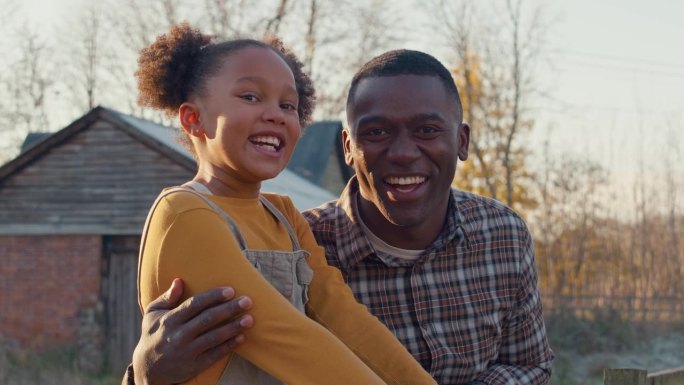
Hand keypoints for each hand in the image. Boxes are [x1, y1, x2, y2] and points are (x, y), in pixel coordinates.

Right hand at [132, 278, 253, 384]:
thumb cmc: (153, 335)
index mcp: (170, 319)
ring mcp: (187, 351)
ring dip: (233, 327)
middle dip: (229, 309)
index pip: (195, 305)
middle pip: (208, 319)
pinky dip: (229, 346)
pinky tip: (242, 337)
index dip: (213, 297)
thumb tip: (179, 280)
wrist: (147, 369)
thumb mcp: (152, 314)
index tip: (231, 291)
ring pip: (214, 337)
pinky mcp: (194, 365)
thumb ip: (167, 298)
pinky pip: (215, 354)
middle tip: (247, 301)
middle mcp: (179, 335)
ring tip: (249, 319)